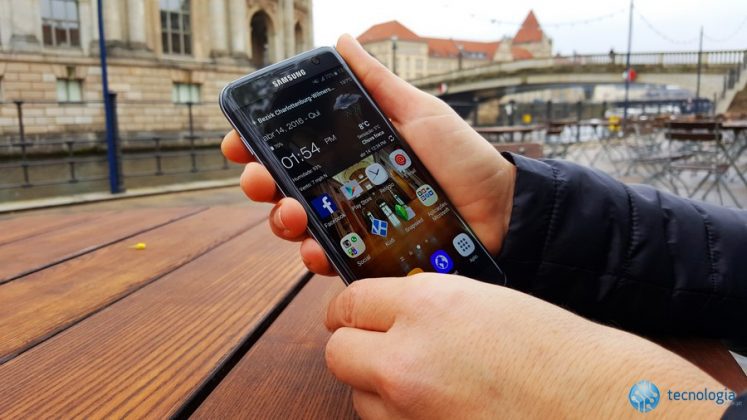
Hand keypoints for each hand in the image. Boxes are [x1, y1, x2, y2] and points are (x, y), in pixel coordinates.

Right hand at [221, 34, 515, 274]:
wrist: (498, 209)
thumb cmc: (461, 157)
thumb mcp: (417, 111)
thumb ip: (377, 82)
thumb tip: (342, 40)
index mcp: (348, 151)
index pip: (291, 148)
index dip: (258, 144)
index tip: (240, 141)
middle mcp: (342, 187)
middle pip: (282, 188)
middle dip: (259, 182)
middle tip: (260, 178)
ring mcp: (353, 222)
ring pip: (296, 225)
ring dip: (281, 220)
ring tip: (293, 212)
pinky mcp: (366, 254)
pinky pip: (328, 258)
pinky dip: (314, 255)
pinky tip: (317, 248)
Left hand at [325, 274, 724, 418]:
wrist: (600, 405)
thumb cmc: (557, 350)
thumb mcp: (484, 302)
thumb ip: (427, 306)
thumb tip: (387, 314)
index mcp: (428, 303)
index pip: (351, 300)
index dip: (352, 308)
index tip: (355, 313)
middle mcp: (408, 355)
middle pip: (338, 350)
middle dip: (353, 346)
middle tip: (375, 346)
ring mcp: (411, 407)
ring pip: (357, 394)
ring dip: (375, 386)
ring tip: (417, 380)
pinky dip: (397, 415)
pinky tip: (431, 405)